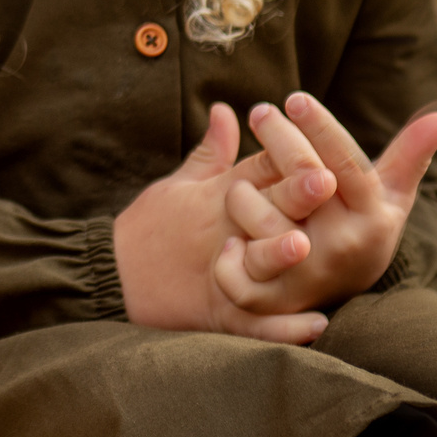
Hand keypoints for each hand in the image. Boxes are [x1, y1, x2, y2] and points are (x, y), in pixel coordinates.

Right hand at [114, 102, 336, 342]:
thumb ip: (211, 151)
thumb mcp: (178, 184)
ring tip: (303, 246)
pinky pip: (254, 323)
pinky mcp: (217, 311)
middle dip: (293, 194)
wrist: (112, 276)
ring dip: (277, 253)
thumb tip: (226, 109)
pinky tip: (314, 323)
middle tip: (324, 181)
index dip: (290, 153)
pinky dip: (283, 327)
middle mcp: (225, 231)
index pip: (260, 167)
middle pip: (264, 207)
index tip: (321, 143)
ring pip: (254, 263)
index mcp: (217, 197)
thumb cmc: (149, 228)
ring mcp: (220, 271)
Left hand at [216, 93, 436, 313]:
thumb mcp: (389, 195)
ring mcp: (309, 275)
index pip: (346, 164)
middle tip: (261, 111)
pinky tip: (230, 237)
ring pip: (258, 218)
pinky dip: (228, 257)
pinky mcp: (276, 302)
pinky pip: (237, 277)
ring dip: (240, 193)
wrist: (349, 300)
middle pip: (302, 182)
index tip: (294, 97)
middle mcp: (344, 246)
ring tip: (240, 183)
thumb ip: (410, 155)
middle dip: (278, 140)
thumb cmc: (362, 228)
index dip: (320, 128)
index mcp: (373, 217)